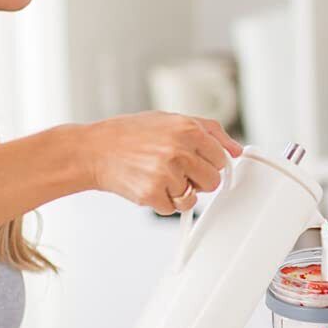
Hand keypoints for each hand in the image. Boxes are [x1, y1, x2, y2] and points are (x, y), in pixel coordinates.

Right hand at [84, 112, 242, 213]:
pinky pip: (172, 209)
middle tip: (177, 171)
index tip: (198, 164)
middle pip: (212, 182)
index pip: (221, 158)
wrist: (93, 150)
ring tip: (159, 176)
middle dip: (197, 180)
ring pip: (193, 198)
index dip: (209, 163)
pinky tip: (148, 184)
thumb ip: (208, 131)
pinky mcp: (153, 194)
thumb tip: (235, 150)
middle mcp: (179, 150)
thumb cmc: (129, 134)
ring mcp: (166, 173)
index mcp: (188, 129)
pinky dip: (162, 202)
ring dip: (179, 193)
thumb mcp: (170, 119)